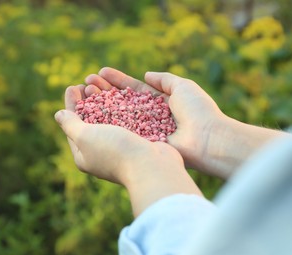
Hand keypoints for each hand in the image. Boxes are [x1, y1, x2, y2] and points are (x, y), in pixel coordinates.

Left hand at [55, 84, 201, 215]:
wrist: (152, 165)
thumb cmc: (114, 151)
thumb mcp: (85, 137)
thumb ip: (70, 125)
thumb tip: (59, 115)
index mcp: (85, 155)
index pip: (72, 127)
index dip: (71, 105)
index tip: (72, 87)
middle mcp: (102, 151)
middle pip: (91, 120)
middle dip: (88, 99)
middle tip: (88, 82)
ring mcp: (121, 146)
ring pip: (109, 116)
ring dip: (104, 98)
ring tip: (102, 82)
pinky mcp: (137, 139)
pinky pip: (126, 117)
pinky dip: (121, 103)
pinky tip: (121, 91)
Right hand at [85, 67, 289, 178]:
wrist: (206, 139)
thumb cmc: (197, 111)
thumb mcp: (183, 86)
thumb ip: (164, 79)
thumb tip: (146, 75)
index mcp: (159, 102)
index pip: (133, 89)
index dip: (117, 81)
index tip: (100, 73)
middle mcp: (149, 117)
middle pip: (122, 102)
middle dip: (104, 91)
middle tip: (86, 83)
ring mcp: (144, 131)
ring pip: (118, 116)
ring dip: (101, 104)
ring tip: (84, 93)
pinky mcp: (141, 144)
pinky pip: (122, 132)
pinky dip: (107, 123)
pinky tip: (92, 113)